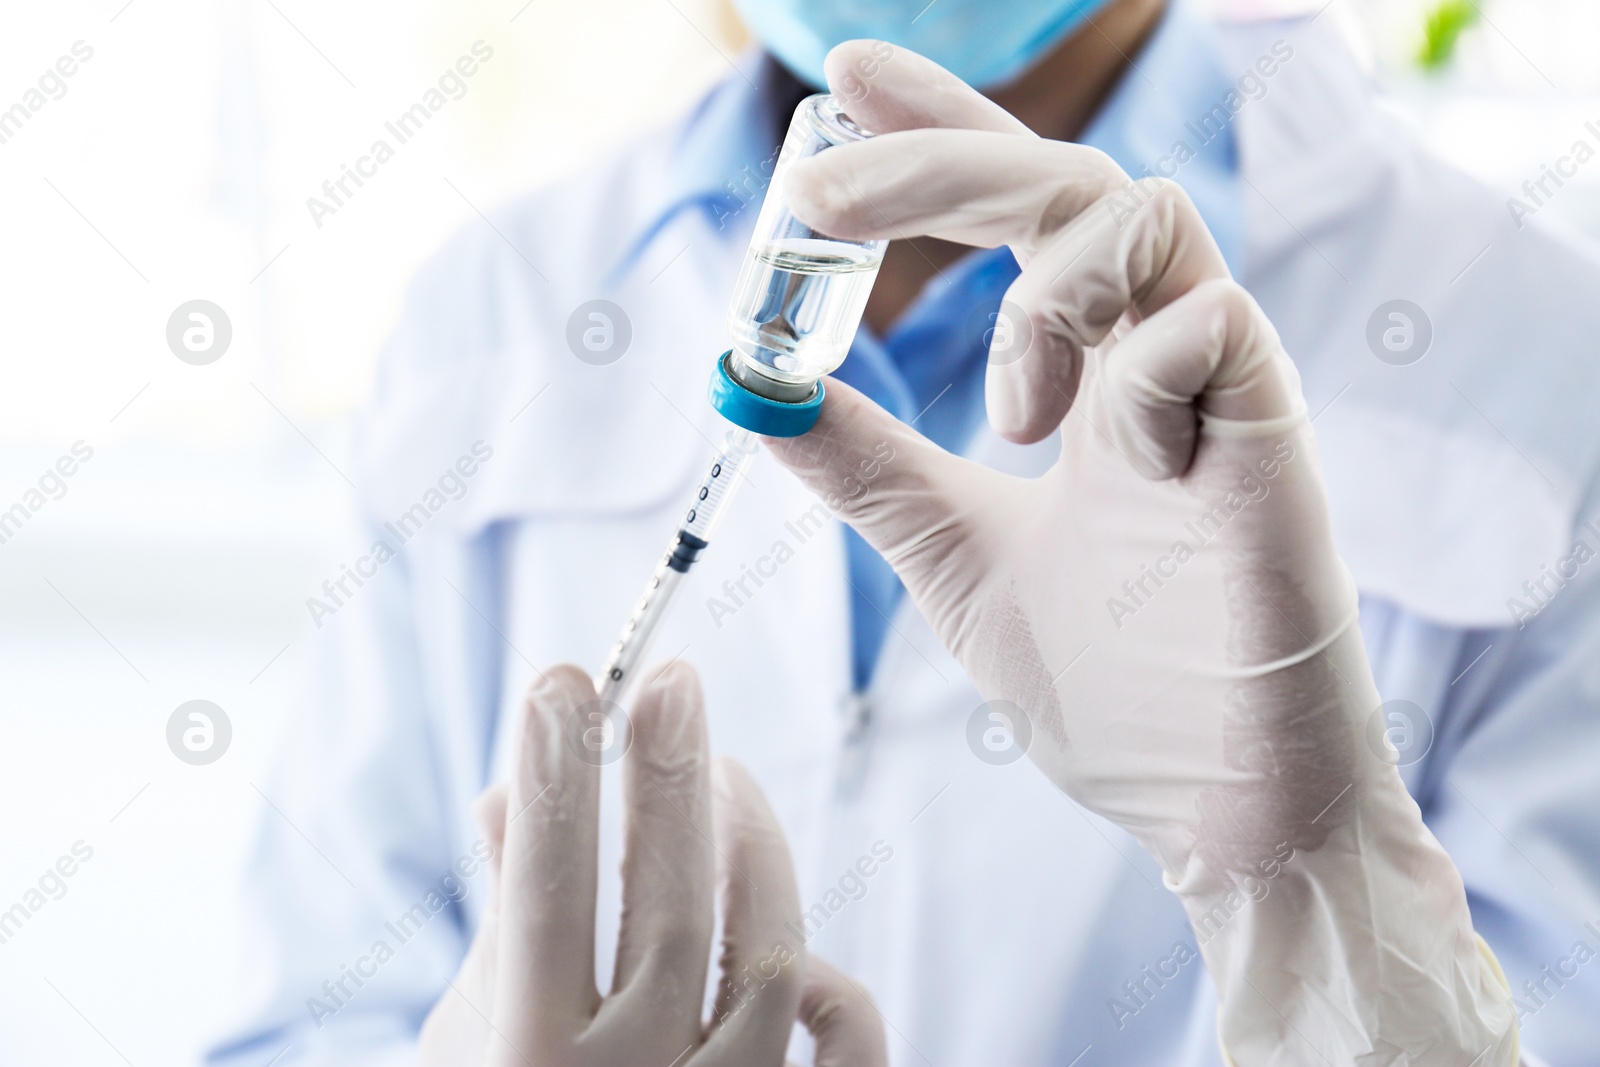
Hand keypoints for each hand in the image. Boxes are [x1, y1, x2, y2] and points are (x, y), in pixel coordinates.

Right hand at [418, 663, 885, 1066]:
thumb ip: (500, 921)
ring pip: (769, 956)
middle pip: (672, 911)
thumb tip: (502, 796)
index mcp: (526, 1066)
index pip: (546, 895)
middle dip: (669, 784)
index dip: (556, 781)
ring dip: (751, 848)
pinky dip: (832, 983)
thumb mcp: (473, 1039)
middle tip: (673, 682)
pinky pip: (844, 1044)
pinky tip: (798, 938)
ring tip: (721, 772)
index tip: (564, 678)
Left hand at [764, 42, 1518, 1064]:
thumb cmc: (1113, 687)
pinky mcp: (1275, 445)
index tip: (846, 81)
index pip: (1017, 210)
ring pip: (1147, 215)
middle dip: (934, 162)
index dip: (937, 131)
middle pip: (1065, 179)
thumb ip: (867, 463)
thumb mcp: (951, 551)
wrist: (1216, 809)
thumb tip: (758, 385)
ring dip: (1038, 285)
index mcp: (1092, 375)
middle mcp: (1158, 360)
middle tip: (821, 197)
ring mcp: (1223, 394)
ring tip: (1008, 411)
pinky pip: (1209, 326)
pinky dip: (1123, 367)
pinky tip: (1089, 453)